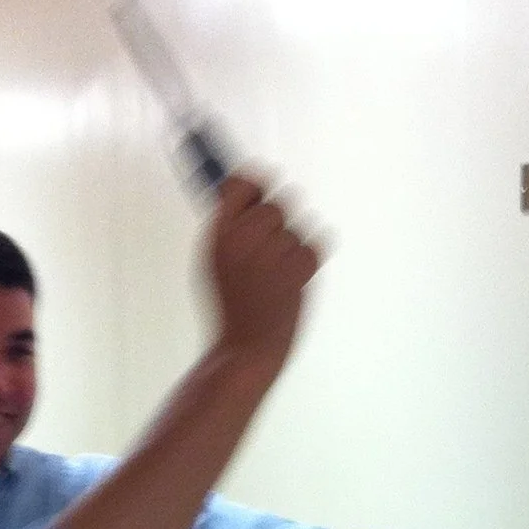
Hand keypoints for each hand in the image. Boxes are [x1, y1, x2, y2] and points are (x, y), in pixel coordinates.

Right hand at [206, 174, 321, 377]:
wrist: (248, 344)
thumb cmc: (232, 302)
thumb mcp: (214, 259)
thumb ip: (229, 222)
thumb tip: (244, 184)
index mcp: (220, 233)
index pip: (243, 183)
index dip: (254, 185)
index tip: (257, 190)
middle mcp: (245, 238)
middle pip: (275, 205)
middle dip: (275, 223)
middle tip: (267, 248)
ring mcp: (274, 253)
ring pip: (295, 228)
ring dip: (289, 246)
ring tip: (273, 273)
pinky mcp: (299, 269)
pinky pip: (313, 246)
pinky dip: (306, 261)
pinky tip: (290, 279)